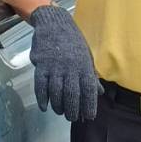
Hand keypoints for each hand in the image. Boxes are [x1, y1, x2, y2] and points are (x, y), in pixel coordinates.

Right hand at [28, 5, 100, 121]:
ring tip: (60, 112)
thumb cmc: (73, 41)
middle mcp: (70, 68)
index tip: (89, 116)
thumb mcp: (86, 56)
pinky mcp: (41, 66)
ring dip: (58, 105)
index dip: (89, 105)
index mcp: (84, 66)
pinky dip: (42, 98)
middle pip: (71, 95)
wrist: (54, 24)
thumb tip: (99, 92)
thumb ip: (91, 75)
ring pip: (56, 92)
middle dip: (73, 110)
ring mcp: (55, 67)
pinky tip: (45, 106)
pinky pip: (41, 86)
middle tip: (72, 118)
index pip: (88, 90)